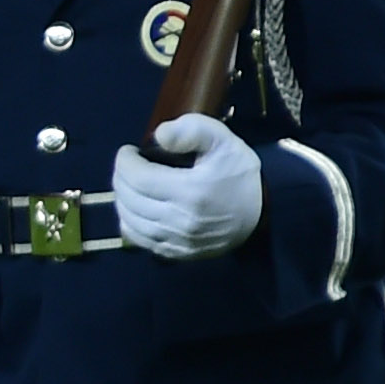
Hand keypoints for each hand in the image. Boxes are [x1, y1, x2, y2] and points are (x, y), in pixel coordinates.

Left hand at [112, 112, 263, 259]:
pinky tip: (135, 209)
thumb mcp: (223, 140)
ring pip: (131, 222)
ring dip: (122, 200)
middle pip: (130, 200)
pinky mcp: (179, 253)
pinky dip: (131, 223)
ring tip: (129, 184)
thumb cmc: (239, 172)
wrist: (263, 211)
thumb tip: (159, 135)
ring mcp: (179, 241)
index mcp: (191, 192)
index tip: (128, 151)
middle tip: (126, 165)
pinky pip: (142, 241)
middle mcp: (181, 221)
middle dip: (121, 178)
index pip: (138, 178)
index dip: (124, 162)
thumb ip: (192, 130)